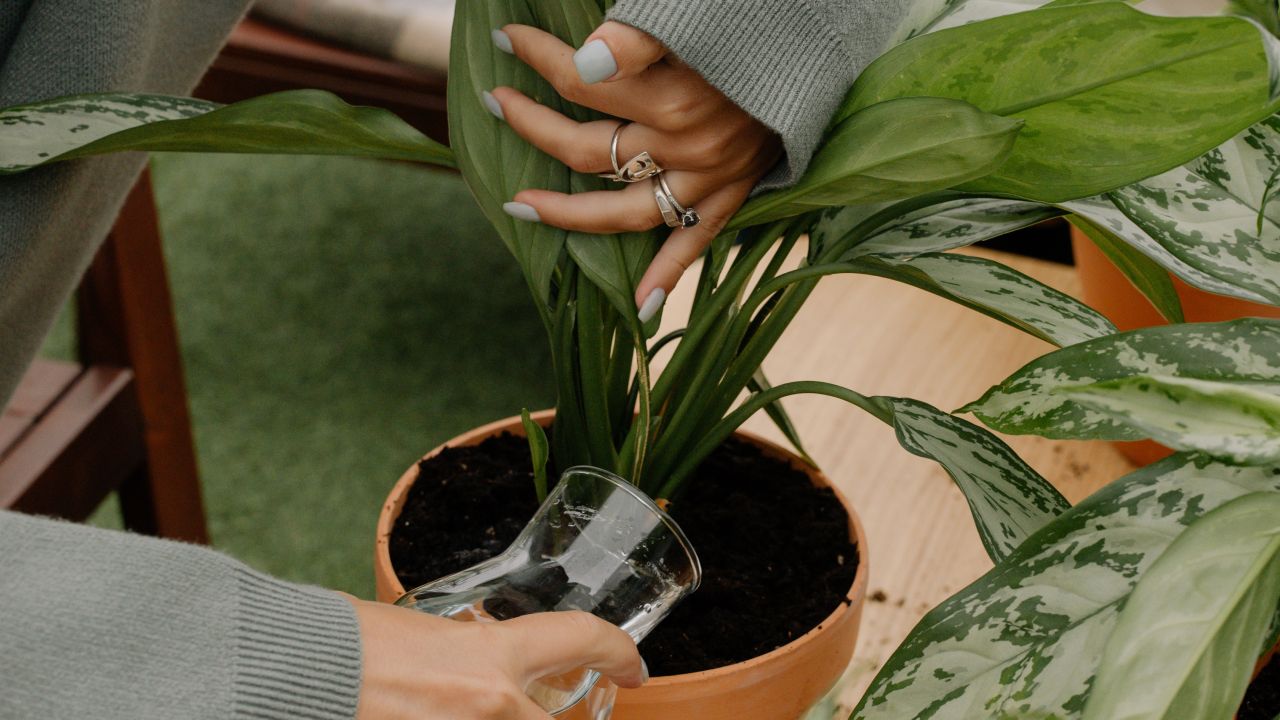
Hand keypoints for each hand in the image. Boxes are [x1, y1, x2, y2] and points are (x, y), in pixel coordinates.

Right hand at [348, 598, 645, 718]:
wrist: (287, 672)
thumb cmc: (339, 643)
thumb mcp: (419, 633)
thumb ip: (462, 650)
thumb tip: (470, 658)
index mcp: (488, 658)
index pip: (578, 639)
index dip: (618, 652)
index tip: (634, 668)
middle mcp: (488, 708)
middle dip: (531, 717)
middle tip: (503, 704)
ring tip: (435, 705)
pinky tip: (421, 715)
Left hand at [488, 21, 783, 317]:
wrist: (823, 48)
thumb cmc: (755, 27)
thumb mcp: (698, 22)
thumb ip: (642, 38)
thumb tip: (590, 58)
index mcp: (673, 97)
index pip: (581, 81)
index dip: (538, 57)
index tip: (507, 37)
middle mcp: (686, 146)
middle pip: (587, 150)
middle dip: (532, 126)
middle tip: (495, 102)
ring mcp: (708, 179)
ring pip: (623, 212)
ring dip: (567, 213)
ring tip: (521, 205)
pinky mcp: (732, 195)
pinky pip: (693, 244)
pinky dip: (666, 277)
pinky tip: (637, 306)